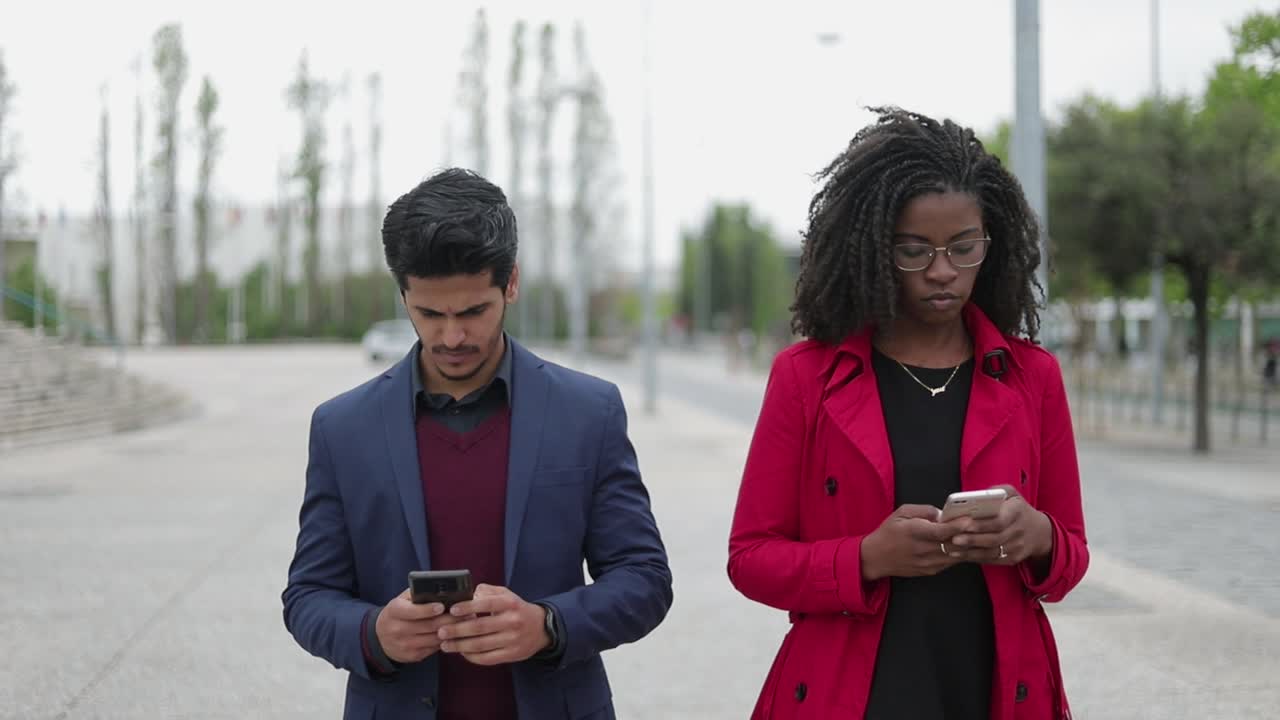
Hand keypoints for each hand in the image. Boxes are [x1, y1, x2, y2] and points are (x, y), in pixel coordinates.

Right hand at [375, 589, 462, 663]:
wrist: (380, 638)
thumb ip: (417, 593)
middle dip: (449, 619)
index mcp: (394, 611)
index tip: (442, 606)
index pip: (412, 611)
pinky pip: (434, 648)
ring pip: (434, 638)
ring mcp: (405, 645)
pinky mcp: (413, 656)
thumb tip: (440, 589)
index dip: (428, 609)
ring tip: (466, 623)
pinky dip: (446, 640)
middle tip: (465, 613)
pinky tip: (456, 634)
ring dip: (452, 631)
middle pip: (428, 626)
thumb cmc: (397, 613)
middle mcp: (397, 629)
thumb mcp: (401, 600)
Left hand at [437, 584, 551, 665]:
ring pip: (481, 645)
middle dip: (457, 630)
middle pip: (480, 627)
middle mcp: (512, 621)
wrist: (541, 628)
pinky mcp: (512, 654)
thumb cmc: (516, 609)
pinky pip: (487, 658)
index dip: (468, 607)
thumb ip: (487, 591)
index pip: (487, 604)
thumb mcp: (506, 594)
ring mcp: (512, 639)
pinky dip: (472, 657)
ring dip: (460, 646)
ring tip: (445, 645)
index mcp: (510, 604)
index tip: (452, 610)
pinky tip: (461, 653)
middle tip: (441, 631)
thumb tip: (467, 594)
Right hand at [860, 504, 968, 580]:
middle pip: (953, 545)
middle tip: (982, 526)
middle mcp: (923, 550)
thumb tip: (943, 513)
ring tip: (978, 536)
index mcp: (914, 532)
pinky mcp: (931, 571)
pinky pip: (951, 562)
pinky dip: (960, 554)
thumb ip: (924, 510)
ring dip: (968, 546)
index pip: (940, 532)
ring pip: (956, 555)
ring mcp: (928, 563)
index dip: (957, 526)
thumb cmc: (889, 532)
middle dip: (969, 536)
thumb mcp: (902, 513)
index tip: (970, 520)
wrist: (876, 558)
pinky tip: (966, 546)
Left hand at [947, 485, 1052, 564]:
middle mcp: (1019, 531)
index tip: (964, 524)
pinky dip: (975, 558)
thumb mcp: (1011, 494)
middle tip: (953, 538)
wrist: (1039, 532)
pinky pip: (992, 560)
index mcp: (1017, 511)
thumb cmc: (1017, 509)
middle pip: (994, 539)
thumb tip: (974, 496)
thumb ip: (995, 491)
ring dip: (970, 552)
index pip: (999, 521)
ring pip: (991, 552)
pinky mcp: (1013, 559)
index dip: (981, 524)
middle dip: (972, 539)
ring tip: (953, 548)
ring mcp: (1017, 547)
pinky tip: (962, 554)